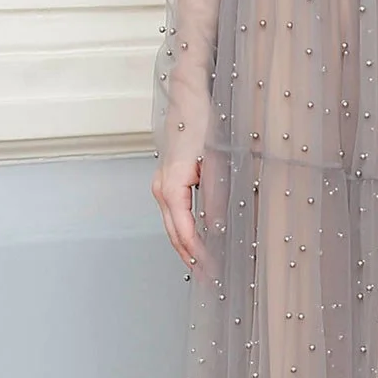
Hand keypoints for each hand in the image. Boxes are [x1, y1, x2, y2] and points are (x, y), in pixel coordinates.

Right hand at [152, 122, 208, 270]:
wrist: (189, 98)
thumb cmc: (202, 124)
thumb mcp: (217, 164)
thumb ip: (216, 200)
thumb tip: (217, 231)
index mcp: (171, 186)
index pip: (184, 232)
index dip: (199, 255)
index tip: (213, 271)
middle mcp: (161, 188)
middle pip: (174, 234)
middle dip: (191, 259)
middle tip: (209, 279)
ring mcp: (161, 184)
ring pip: (172, 226)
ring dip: (187, 248)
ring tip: (205, 267)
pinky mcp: (167, 180)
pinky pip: (175, 214)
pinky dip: (185, 231)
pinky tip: (198, 240)